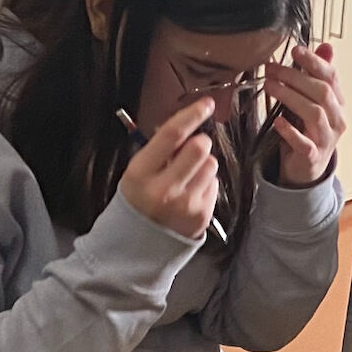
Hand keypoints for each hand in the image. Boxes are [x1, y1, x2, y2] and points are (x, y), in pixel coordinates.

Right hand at [119, 96, 220, 239]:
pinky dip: (205, 184)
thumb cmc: (138, 201)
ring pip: (211, 165)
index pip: (172, 135)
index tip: (206, 104)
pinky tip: (190, 195)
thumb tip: (188, 125)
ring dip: (203, 165)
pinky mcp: (202, 216)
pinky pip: (214, 184)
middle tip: (189, 151)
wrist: (138, 247)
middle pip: (199, 148)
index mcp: (141, 173)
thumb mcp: (137, 173)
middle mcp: (164, 189)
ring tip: (186, 178)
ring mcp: (186, 204)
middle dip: (199, 143)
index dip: (191, 115)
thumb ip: (160, 150)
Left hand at [263, 41, 343, 185]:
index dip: (314, 62)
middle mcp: (336, 120)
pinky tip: (277, 121)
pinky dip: (290, 131)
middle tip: (272, 69)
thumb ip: (318, 75)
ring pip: (314, 113)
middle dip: (295, 77)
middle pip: (322, 92)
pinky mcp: (312, 156)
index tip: (295, 51)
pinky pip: (304, 143)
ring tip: (270, 86)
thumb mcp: (312, 101)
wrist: (306, 168)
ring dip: (290, 97)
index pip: (331, 77)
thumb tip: (326, 46)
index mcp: (338, 103)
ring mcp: (326, 139)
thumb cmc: (307, 130)